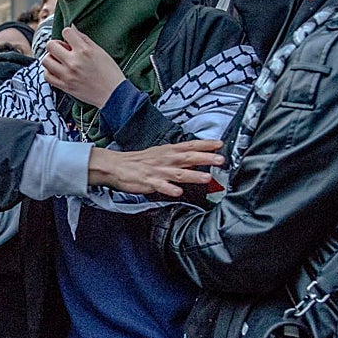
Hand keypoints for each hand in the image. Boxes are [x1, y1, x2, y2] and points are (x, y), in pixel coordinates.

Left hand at [42, 26, 125, 107]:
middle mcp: (74, 62)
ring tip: (60, 61)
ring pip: (46, 60)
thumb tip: (72, 28)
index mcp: (84, 51)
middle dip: (56, 45)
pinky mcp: (64, 86)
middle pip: (51, 45)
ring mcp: (67, 75)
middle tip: (64, 50)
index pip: (66, 32)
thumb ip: (84, 39)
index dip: (68, 34)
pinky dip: (50, 71)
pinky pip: (47, 76)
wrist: (113, 94)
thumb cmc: (110, 73)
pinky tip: (58, 71)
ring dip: (51, 58)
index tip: (72, 39)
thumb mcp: (100, 51)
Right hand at [88, 139, 223, 197]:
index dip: (206, 144)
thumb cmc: (140, 161)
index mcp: (169, 151)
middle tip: (220, 160)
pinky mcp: (149, 182)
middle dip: (206, 158)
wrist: (117, 166)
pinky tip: (178, 193)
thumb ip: (180, 157)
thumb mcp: (162, 154)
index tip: (221, 144)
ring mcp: (158, 171)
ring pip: (179, 173)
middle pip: (189, 157)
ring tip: (207, 178)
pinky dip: (169, 189)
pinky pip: (160, 186)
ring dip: (193, 174)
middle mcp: (166, 159)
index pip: (191, 145)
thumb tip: (198, 158)